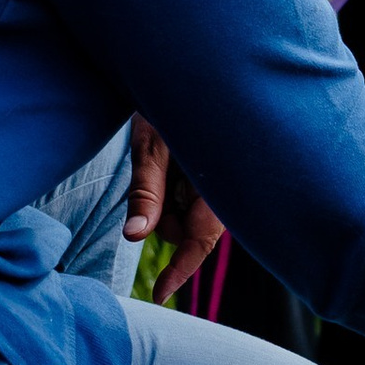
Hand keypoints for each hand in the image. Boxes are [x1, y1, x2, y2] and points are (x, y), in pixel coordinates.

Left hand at [125, 117, 226, 303]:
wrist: (185, 70)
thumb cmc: (168, 101)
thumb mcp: (151, 145)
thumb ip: (146, 194)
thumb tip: (135, 237)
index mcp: (219, 182)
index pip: (200, 241)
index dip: (180, 271)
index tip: (158, 295)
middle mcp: (229, 188)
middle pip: (187, 229)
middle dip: (167, 215)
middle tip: (158, 170)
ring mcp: (224, 184)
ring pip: (188, 215)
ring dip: (171, 197)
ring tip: (170, 154)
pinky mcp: (218, 178)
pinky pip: (194, 200)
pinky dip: (179, 189)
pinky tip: (178, 159)